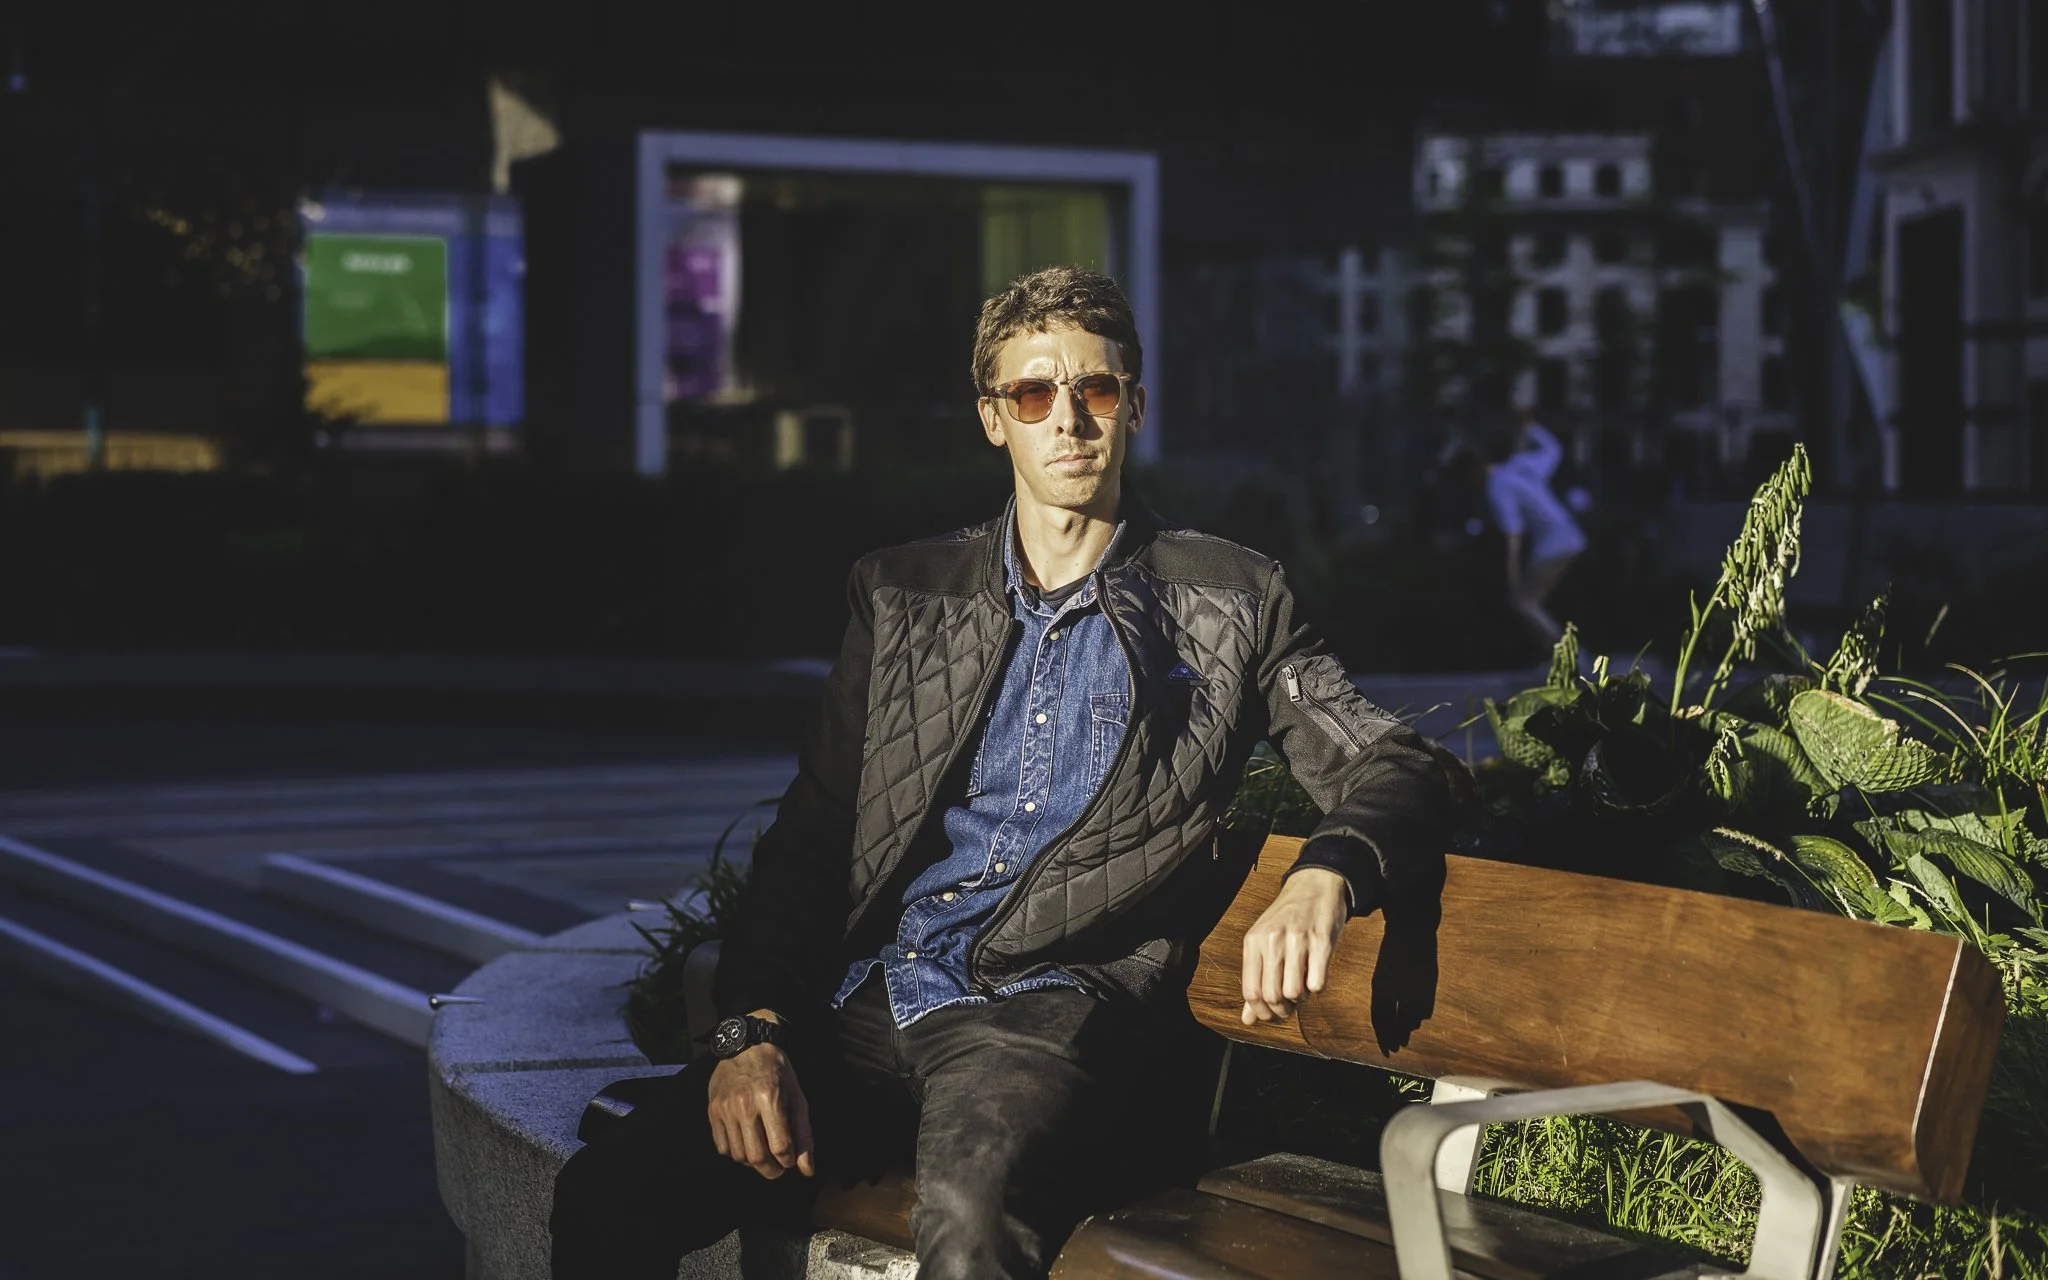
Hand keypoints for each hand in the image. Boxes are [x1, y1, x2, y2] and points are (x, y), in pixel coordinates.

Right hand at [707, 1035, 813, 1179]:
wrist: (747, 1046)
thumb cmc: (778, 1072)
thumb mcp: (797, 1098)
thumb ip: (803, 1135)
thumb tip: (807, 1170)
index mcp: (770, 1099)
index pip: (780, 1147)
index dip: (788, 1161)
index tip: (790, 1159)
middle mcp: (745, 1105)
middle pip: (757, 1156)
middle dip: (771, 1170)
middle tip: (778, 1167)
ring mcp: (725, 1109)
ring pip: (738, 1155)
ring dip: (753, 1163)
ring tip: (763, 1155)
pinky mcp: (712, 1111)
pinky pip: (722, 1146)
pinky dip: (735, 1153)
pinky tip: (746, 1144)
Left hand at [1240, 867, 1348, 1025]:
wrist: (1314, 885)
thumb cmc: (1287, 918)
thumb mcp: (1263, 942)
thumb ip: (1255, 980)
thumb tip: (1247, 1019)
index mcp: (1253, 942)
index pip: (1251, 993)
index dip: (1262, 1013)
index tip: (1272, 1015)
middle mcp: (1272, 940)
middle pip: (1272, 996)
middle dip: (1283, 1010)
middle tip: (1290, 1005)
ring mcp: (1297, 940)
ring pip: (1294, 993)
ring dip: (1301, 999)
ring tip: (1302, 986)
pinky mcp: (1321, 941)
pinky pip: (1317, 983)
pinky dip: (1317, 988)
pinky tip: (1315, 975)